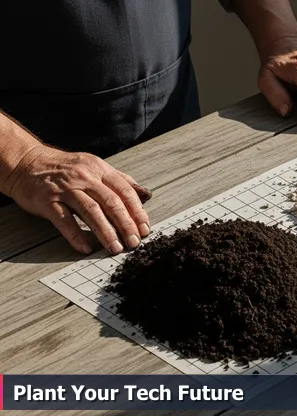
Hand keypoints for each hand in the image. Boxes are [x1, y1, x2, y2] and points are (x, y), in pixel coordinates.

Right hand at [7, 145, 151, 254]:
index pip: (125, 191)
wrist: (27, 162)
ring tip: (115, 247)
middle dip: (126, 224)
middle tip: (134, 242)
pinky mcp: (47, 201)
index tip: (145, 228)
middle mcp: (84, 177)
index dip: (137, 211)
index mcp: (99, 169)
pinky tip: (86, 248)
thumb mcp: (95, 167)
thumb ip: (120, 181)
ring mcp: (65, 189)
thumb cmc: (65, 168)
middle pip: (111, 202)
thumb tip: (146, 195)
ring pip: (91, 211)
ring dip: (106, 232)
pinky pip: (64, 220)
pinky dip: (76, 235)